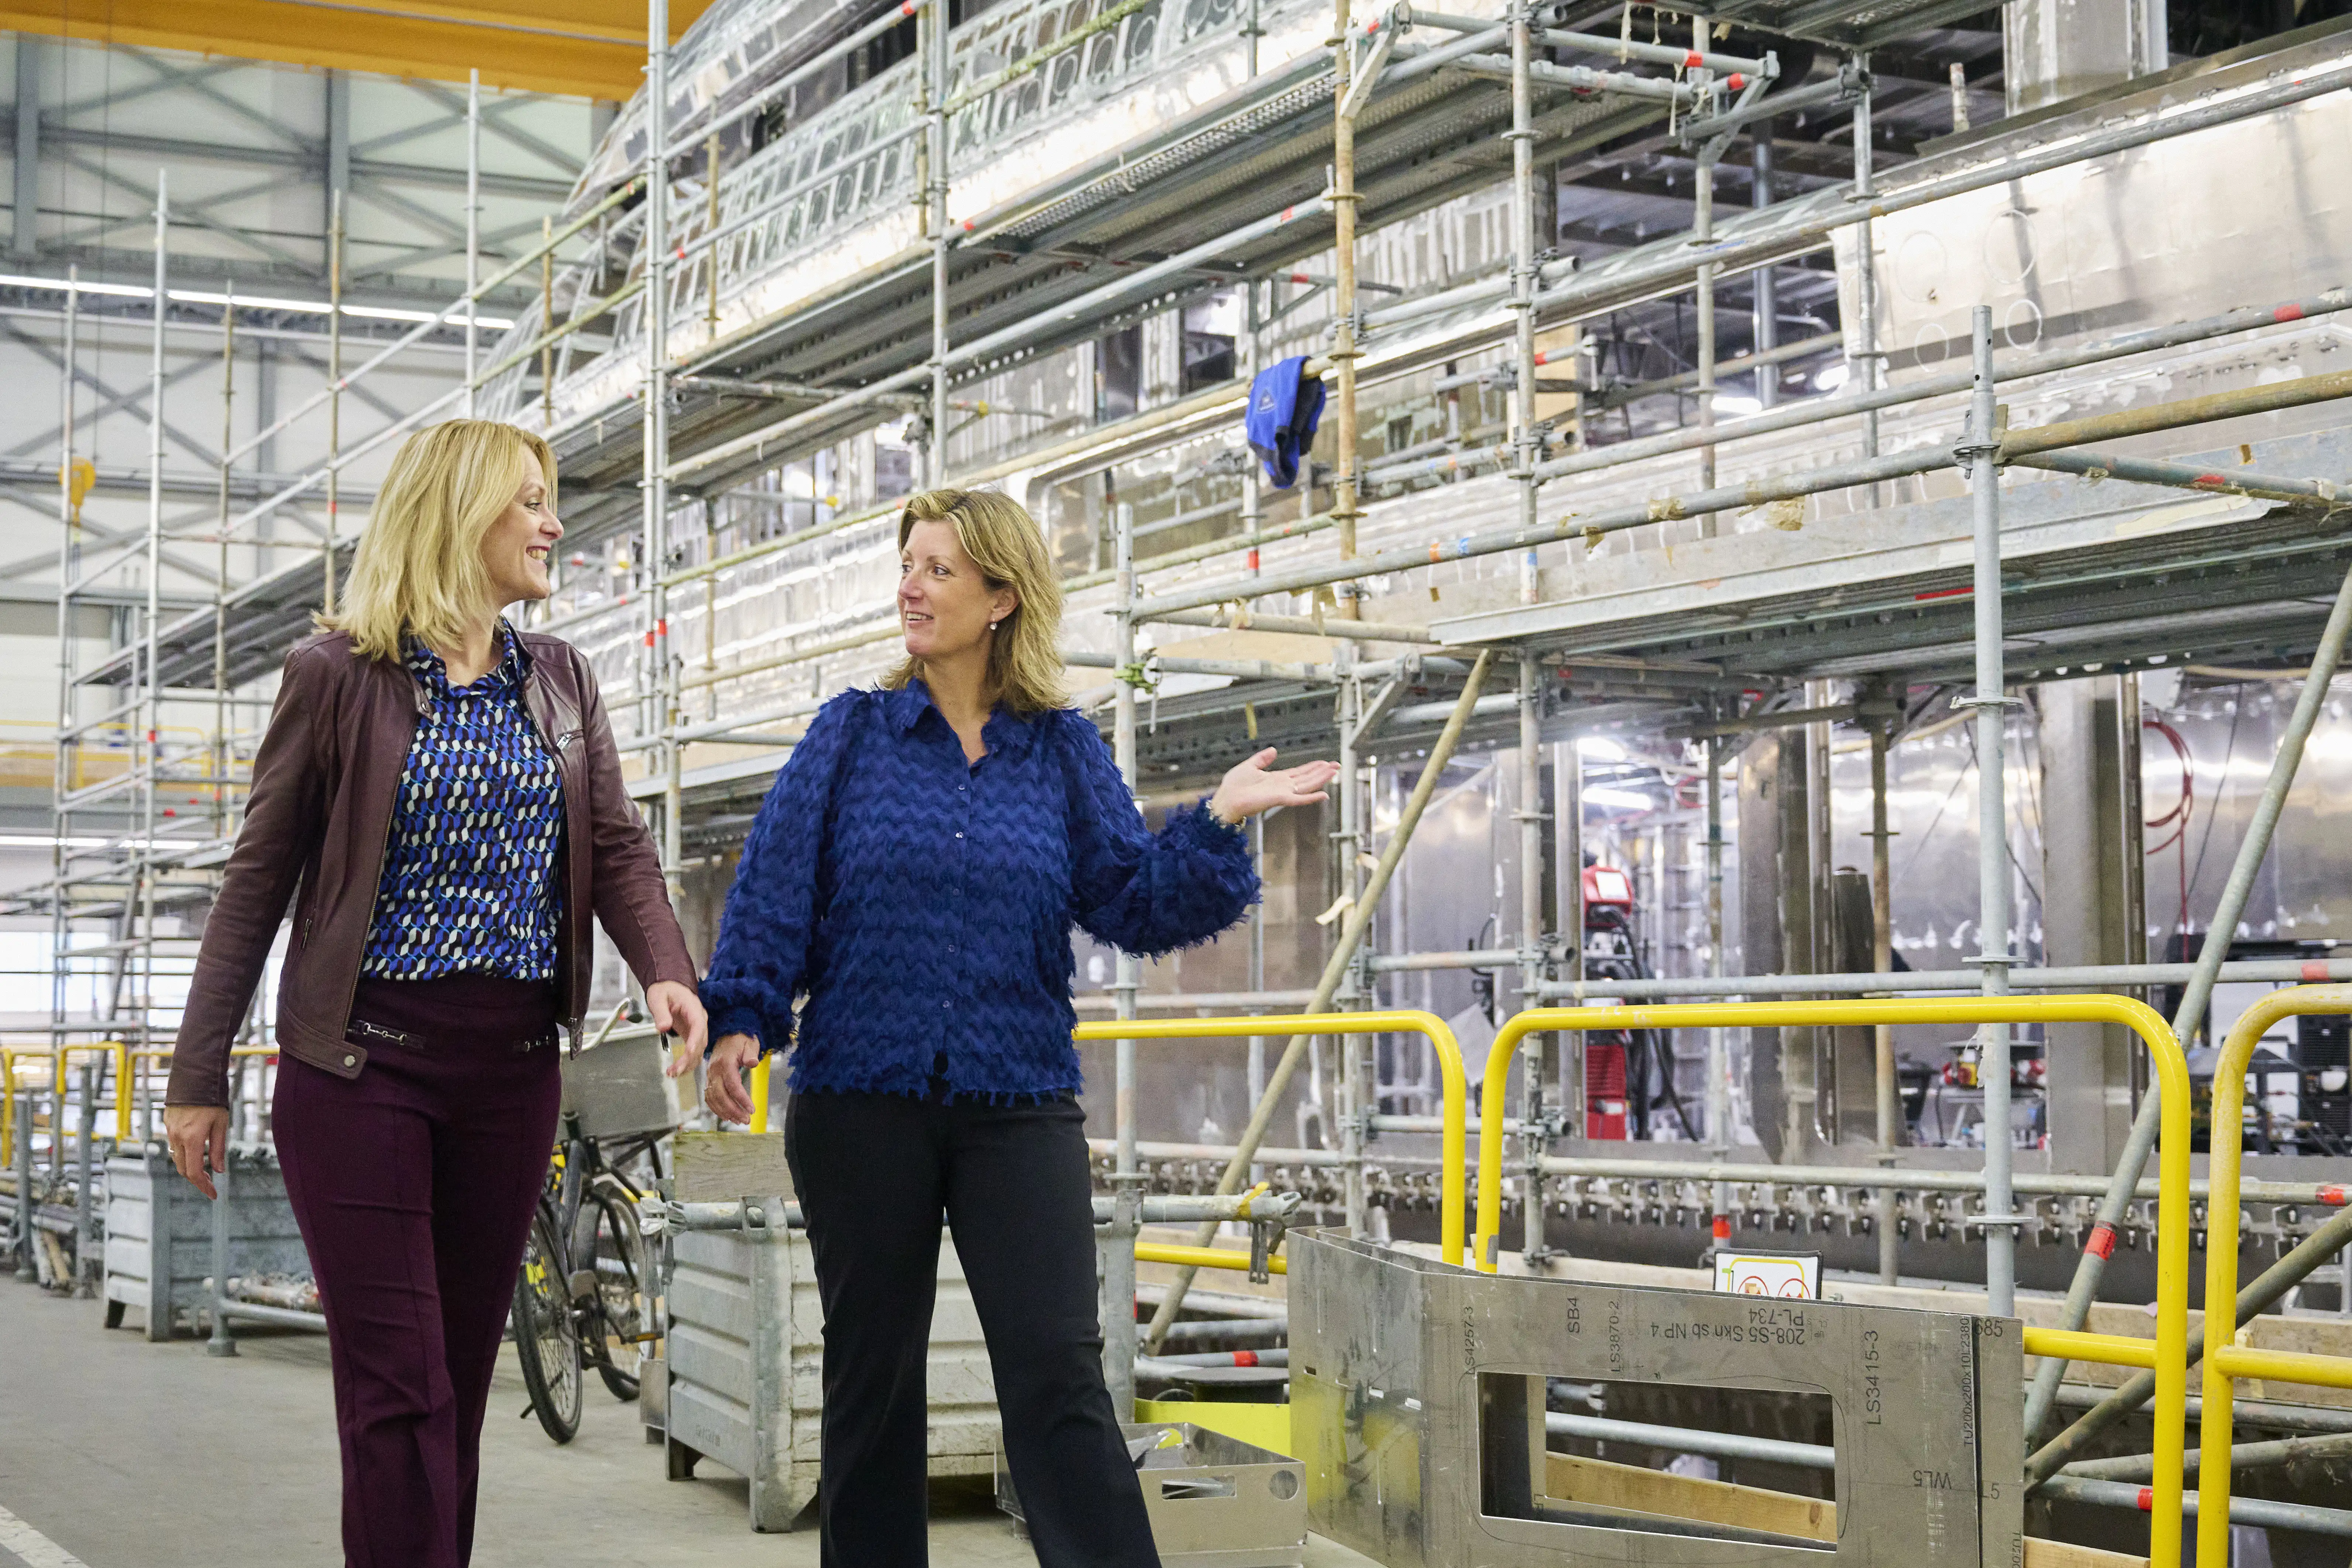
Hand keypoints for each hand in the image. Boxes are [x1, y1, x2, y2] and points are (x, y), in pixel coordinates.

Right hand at [163, 1104, 230, 1199]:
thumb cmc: (212, 1099)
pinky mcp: (167, 1123)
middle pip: (182, 1168)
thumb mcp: (221, 1124)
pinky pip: (174, 1144)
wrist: (195, 1077)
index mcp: (192, 1139)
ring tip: (204, 1168)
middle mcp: (177, 1137)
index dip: (203, 1186)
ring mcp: (170, 1130)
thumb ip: (218, 1149)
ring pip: (176, 1157)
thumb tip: (217, 1171)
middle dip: (195, 1178)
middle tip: (209, 1182)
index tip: (212, 1194)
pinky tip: (195, 1150)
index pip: (193, 1172)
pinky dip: (184, 1152)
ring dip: (188, 1166)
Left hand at [648, 981, 707, 1070]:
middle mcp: (699, 1020)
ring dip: (688, 1064)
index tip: (688, 1053)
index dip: (695, 1041)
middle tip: (675, 1071)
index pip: (699, 1026)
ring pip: (698, 1050)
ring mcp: (697, 1028)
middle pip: (700, 1042)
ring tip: (672, 1074)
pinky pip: (693, 1050)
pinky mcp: (691, 1035)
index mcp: (693, 1008)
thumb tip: (663, 1027)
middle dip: (689, 1059)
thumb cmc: (665, 990)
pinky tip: (676, 1070)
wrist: (670, 986)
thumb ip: (661, 1012)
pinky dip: (686, 1061)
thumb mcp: (658, 997)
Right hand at [702, 1033, 763, 1125]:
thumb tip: (752, 1063)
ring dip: (725, 1112)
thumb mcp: (749, 1043)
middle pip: (721, 1095)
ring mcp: (710, 1076)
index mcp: (725, 1062)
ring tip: (738, 1121)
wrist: (728, 1034)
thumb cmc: (741, 1040)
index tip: (751, 1109)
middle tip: (746, 1120)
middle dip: (733, 1110)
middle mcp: (714, 1071)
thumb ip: (750, 1053)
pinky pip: (709, 1097)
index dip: (742, 1099)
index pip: (733, 1085)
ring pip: (713, 1098)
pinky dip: (716, 1108)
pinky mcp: (709, 1079)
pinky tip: (726, 1116)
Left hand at [1207, 748, 1339, 825]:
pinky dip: (1311, 797)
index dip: (1312, 767)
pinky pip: (1298, 799)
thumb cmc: (1234, 786)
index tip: (1325, 762)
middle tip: (1337, 766)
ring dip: (1321, 779)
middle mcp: (1282, 786)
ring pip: (1307, 785)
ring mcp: (1282, 793)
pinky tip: (1323, 795)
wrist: (1226, 799)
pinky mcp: (1279, 799)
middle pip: (1307, 778)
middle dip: (1322, 772)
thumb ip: (1262, 759)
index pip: (1299, 772)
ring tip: (1334, 772)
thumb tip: (1274, 749)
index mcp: (1276, 779)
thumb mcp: (1249, 766)